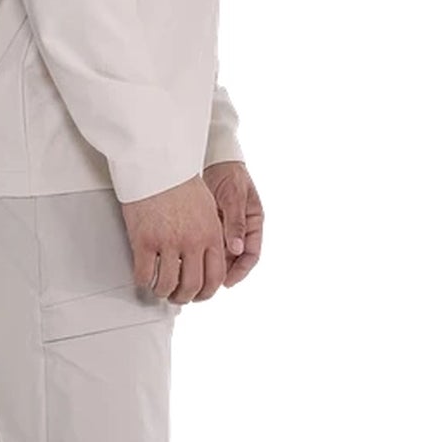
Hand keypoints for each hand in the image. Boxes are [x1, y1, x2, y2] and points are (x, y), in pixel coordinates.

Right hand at [121, 175, 227, 303]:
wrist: (158, 164)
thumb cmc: (180, 181)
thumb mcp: (208, 209)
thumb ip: (210, 234)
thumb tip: (209, 256)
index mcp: (212, 235)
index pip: (215, 277)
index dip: (206, 292)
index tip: (199, 294)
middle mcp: (194, 242)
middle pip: (193, 286)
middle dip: (185, 297)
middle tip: (178, 297)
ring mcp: (169, 243)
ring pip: (168, 285)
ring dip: (164, 293)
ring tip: (159, 290)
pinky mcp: (145, 241)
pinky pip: (145, 274)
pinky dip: (144, 282)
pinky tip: (144, 280)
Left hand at [202, 158, 263, 286]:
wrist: (215, 157)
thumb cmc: (229, 172)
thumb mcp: (234, 197)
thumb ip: (235, 222)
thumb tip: (237, 248)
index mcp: (254, 222)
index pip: (252, 255)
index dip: (241, 271)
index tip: (227, 282)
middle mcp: (241, 228)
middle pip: (235, 259)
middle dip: (222, 273)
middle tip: (207, 284)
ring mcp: (226, 227)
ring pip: (220, 254)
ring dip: (210, 265)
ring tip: (196, 275)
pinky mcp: (211, 225)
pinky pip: (207, 245)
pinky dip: (199, 253)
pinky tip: (187, 260)